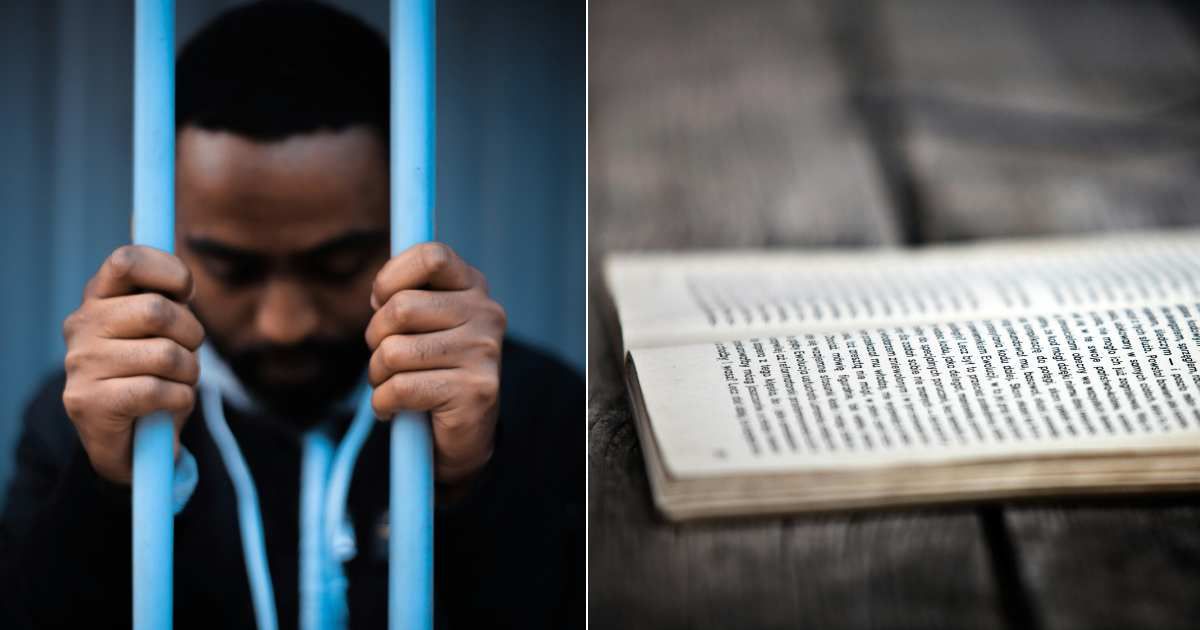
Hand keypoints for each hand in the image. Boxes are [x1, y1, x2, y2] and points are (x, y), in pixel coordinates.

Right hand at [61, 245, 204, 483]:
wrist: (131, 441)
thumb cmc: (153, 373)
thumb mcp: (163, 330)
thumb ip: (168, 300)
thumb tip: (183, 284)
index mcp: (99, 297)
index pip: (127, 260)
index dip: (169, 272)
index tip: (185, 294)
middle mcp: (81, 325)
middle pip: (157, 310)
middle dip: (191, 335)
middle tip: (186, 353)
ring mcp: (80, 364)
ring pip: (165, 354)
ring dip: (188, 372)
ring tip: (176, 382)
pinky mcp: (88, 402)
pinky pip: (158, 391)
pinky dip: (180, 399)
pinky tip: (168, 405)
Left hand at [366, 243, 505, 486]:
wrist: (465, 433)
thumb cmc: (432, 369)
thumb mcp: (424, 323)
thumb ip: (406, 296)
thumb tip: (379, 292)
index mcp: (474, 288)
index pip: (431, 256)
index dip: (392, 276)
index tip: (382, 301)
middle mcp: (487, 314)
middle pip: (400, 308)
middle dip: (375, 337)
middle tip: (384, 357)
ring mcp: (484, 352)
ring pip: (393, 351)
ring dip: (377, 375)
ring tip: (391, 385)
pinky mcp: (474, 391)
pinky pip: (400, 389)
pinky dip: (382, 403)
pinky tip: (394, 409)